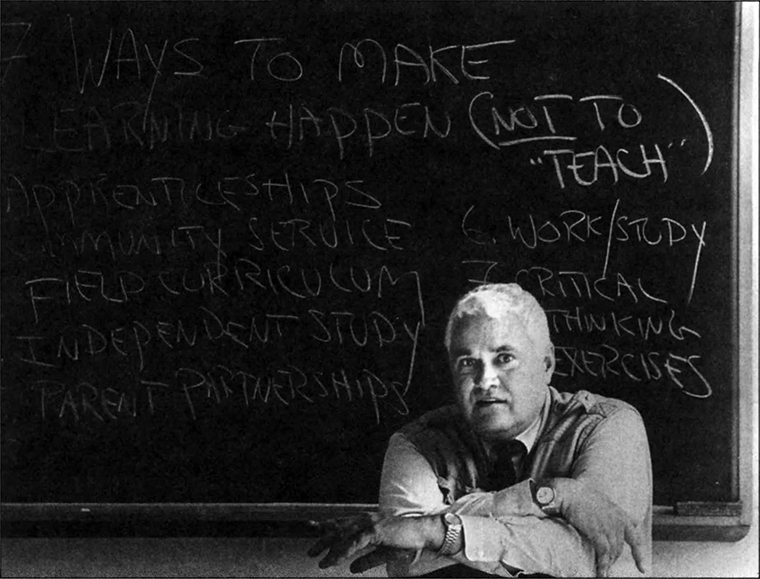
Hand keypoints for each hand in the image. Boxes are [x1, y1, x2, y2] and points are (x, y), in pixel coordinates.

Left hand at [307, 513, 442, 572]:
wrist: (421, 533)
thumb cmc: (404, 540)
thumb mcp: (382, 553)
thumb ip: (366, 560)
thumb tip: (352, 569)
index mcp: (365, 522)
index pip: (341, 524)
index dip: (327, 528)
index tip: (313, 532)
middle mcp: (364, 520)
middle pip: (339, 529)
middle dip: (323, 540)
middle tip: (310, 552)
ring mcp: (370, 524)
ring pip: (345, 535)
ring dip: (332, 548)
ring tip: (322, 560)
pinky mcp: (376, 530)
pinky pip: (356, 542)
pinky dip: (345, 550)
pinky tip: (338, 559)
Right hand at [555, 479, 646, 576]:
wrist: (571, 492)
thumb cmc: (581, 495)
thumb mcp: (602, 502)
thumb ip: (610, 515)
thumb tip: (613, 524)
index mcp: (620, 514)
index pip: (635, 537)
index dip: (639, 555)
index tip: (642, 569)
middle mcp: (618, 521)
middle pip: (620, 547)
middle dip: (614, 558)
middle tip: (606, 564)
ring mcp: (609, 527)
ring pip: (613, 552)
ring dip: (608, 563)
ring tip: (603, 571)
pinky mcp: (598, 532)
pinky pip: (604, 553)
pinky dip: (603, 565)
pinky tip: (601, 572)